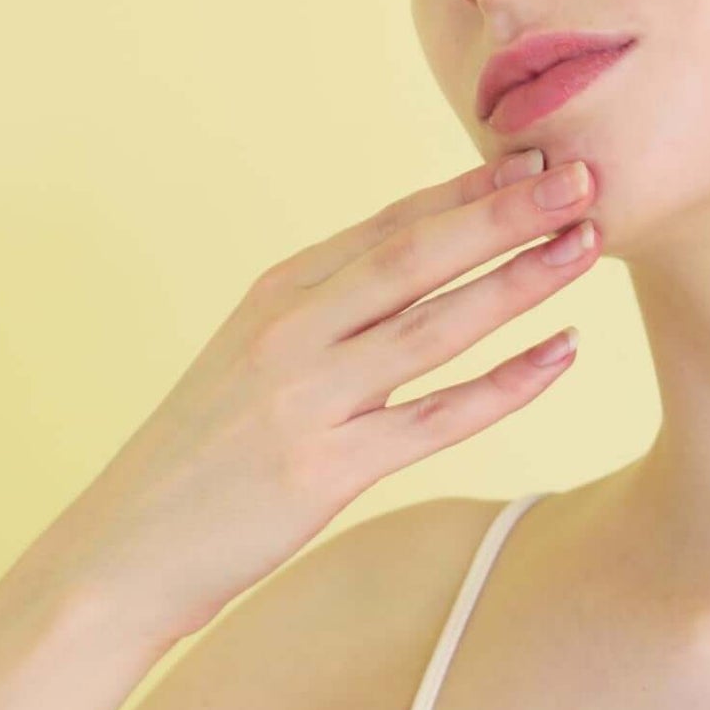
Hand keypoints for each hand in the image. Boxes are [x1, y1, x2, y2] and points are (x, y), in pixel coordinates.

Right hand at [33, 150, 598, 647]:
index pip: (392, 223)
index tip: (538, 157)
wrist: (123, 552)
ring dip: (517, 282)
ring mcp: (308, 398)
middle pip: (418, 256)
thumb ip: (332, 306)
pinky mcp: (327, 469)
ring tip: (586, 246)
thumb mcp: (257, 351)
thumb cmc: (206, 448)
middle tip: (583, 177)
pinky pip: (437, 418)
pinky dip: (507, 384)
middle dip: (505, 212)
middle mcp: (293, 331)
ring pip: (435, 326)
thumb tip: (422, 260)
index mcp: (280, 291)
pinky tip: (562, 354)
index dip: (470, 188)